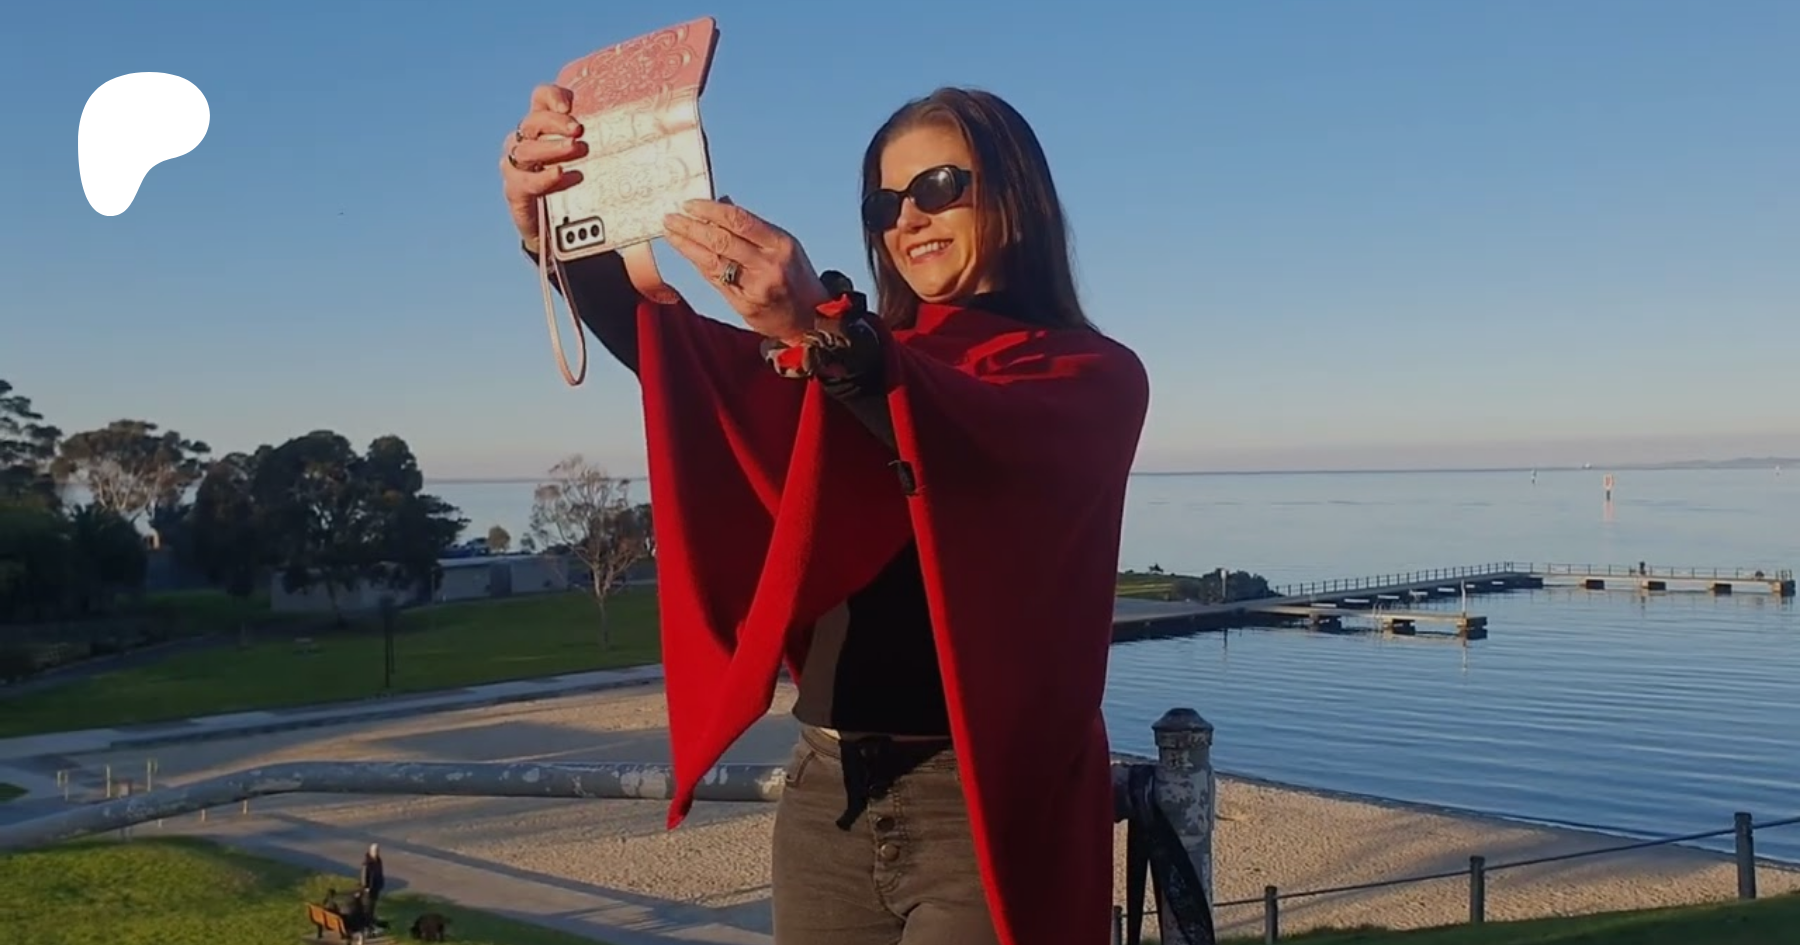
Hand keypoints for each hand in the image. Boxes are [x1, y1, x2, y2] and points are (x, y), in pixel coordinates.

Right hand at [499, 85, 589, 250]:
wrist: (554, 227)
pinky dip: (544, 177)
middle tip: (579, 130)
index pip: (540, 98)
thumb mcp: (589, 159)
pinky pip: (525, 181)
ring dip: (552, 148)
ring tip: (576, 149)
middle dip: (556, 123)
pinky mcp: (515, 189)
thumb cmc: (574, 185)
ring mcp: (516, 165)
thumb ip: (602, 141)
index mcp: (541, 126)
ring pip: (526, 149)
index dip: (552, 96)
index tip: (570, 105)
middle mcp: (524, 140)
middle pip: (533, 122)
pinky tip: (561, 174)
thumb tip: (645, 126)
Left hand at [663, 199, 828, 339]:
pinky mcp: (745, 305)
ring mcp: (756, 287)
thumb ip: (753, 228)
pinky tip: (686, 252)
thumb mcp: (784, 247)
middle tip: (670, 218)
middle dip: (692, 227)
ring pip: (713, 261)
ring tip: (670, 233)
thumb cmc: (795, 277)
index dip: (711, 210)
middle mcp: (769, 265)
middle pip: (722, 240)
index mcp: (781, 244)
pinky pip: (715, 280)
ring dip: (687, 245)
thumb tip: (722, 203)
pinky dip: (698, 263)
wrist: (810, 318)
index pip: (739, 220)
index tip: (689, 204)